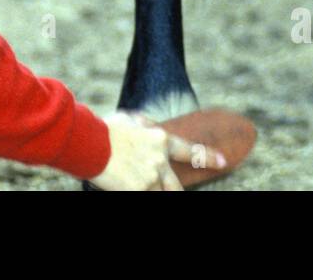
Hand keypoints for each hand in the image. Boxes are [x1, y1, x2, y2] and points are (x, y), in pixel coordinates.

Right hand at [87, 110, 226, 190]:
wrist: (89, 143)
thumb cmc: (104, 129)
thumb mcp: (129, 119)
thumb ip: (144, 126)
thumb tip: (149, 127)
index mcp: (160, 140)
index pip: (191, 151)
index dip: (208, 157)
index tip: (223, 161)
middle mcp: (160, 161)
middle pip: (176, 186)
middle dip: (175, 192)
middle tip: (174, 190)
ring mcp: (150, 179)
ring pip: (160, 194)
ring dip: (153, 191)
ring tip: (139, 183)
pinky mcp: (138, 191)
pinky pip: (144, 195)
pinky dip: (137, 192)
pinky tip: (128, 189)